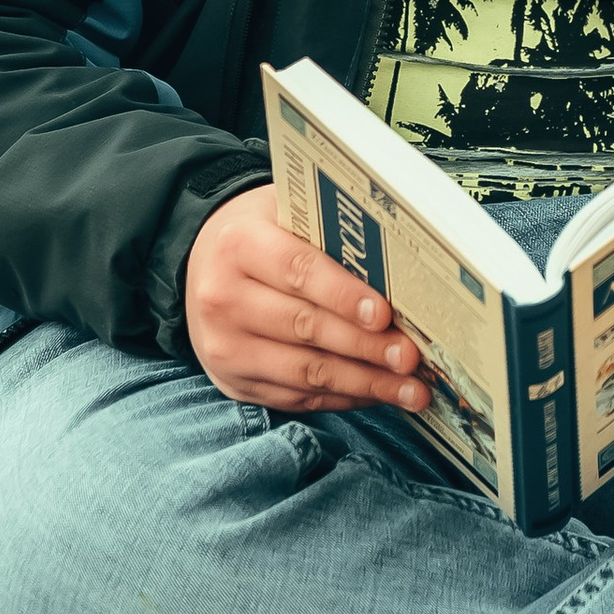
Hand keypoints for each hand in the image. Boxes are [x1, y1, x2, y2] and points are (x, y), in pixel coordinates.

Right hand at [183, 188, 430, 414]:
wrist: (203, 271)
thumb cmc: (262, 237)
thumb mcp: (284, 216)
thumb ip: (329, 236)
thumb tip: (400, 274)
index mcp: (239, 245)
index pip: (297, 271)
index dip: (343, 295)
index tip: (383, 314)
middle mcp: (224, 299)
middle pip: (304, 327)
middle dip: (365, 346)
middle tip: (410, 356)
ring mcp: (226, 348)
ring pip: (305, 372)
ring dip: (364, 383)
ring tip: (410, 389)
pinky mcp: (236, 383)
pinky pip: (298, 397)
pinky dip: (345, 397)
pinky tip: (379, 394)